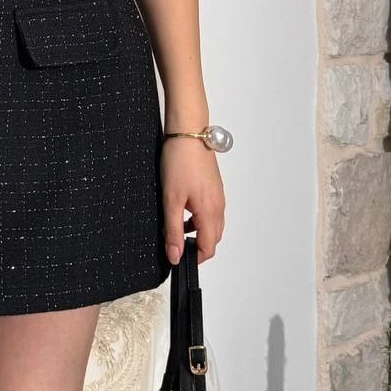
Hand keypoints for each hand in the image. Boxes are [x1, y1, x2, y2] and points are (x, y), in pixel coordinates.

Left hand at [160, 136, 225, 263]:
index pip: (208, 248)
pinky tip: (183, 208)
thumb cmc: (179, 161)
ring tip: (175, 225)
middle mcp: (219, 206)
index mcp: (210, 212)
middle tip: (175, 243)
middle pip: (212, 238)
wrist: (188, 133)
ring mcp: (218, 195)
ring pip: (212, 224)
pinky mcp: (214, 186)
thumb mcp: (171, 200)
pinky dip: (199, 217)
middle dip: (196, 245)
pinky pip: (210, 210)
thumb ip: (173, 230)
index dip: (194, 258)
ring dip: (197, 231)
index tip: (178, 257)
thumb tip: (175, 256)